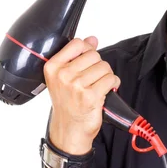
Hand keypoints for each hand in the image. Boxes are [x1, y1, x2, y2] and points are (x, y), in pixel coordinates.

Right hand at [43, 36, 120, 153]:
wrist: (69, 129)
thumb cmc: (67, 103)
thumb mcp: (65, 77)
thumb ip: (78, 55)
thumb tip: (92, 39)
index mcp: (53, 67)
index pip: (77, 44)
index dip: (87, 51)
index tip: (87, 62)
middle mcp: (63, 75)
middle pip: (94, 55)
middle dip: (98, 65)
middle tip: (94, 78)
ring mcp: (76, 86)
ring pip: (104, 67)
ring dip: (106, 76)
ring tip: (99, 85)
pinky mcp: (90, 96)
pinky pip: (110, 79)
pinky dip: (113, 83)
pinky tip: (105, 90)